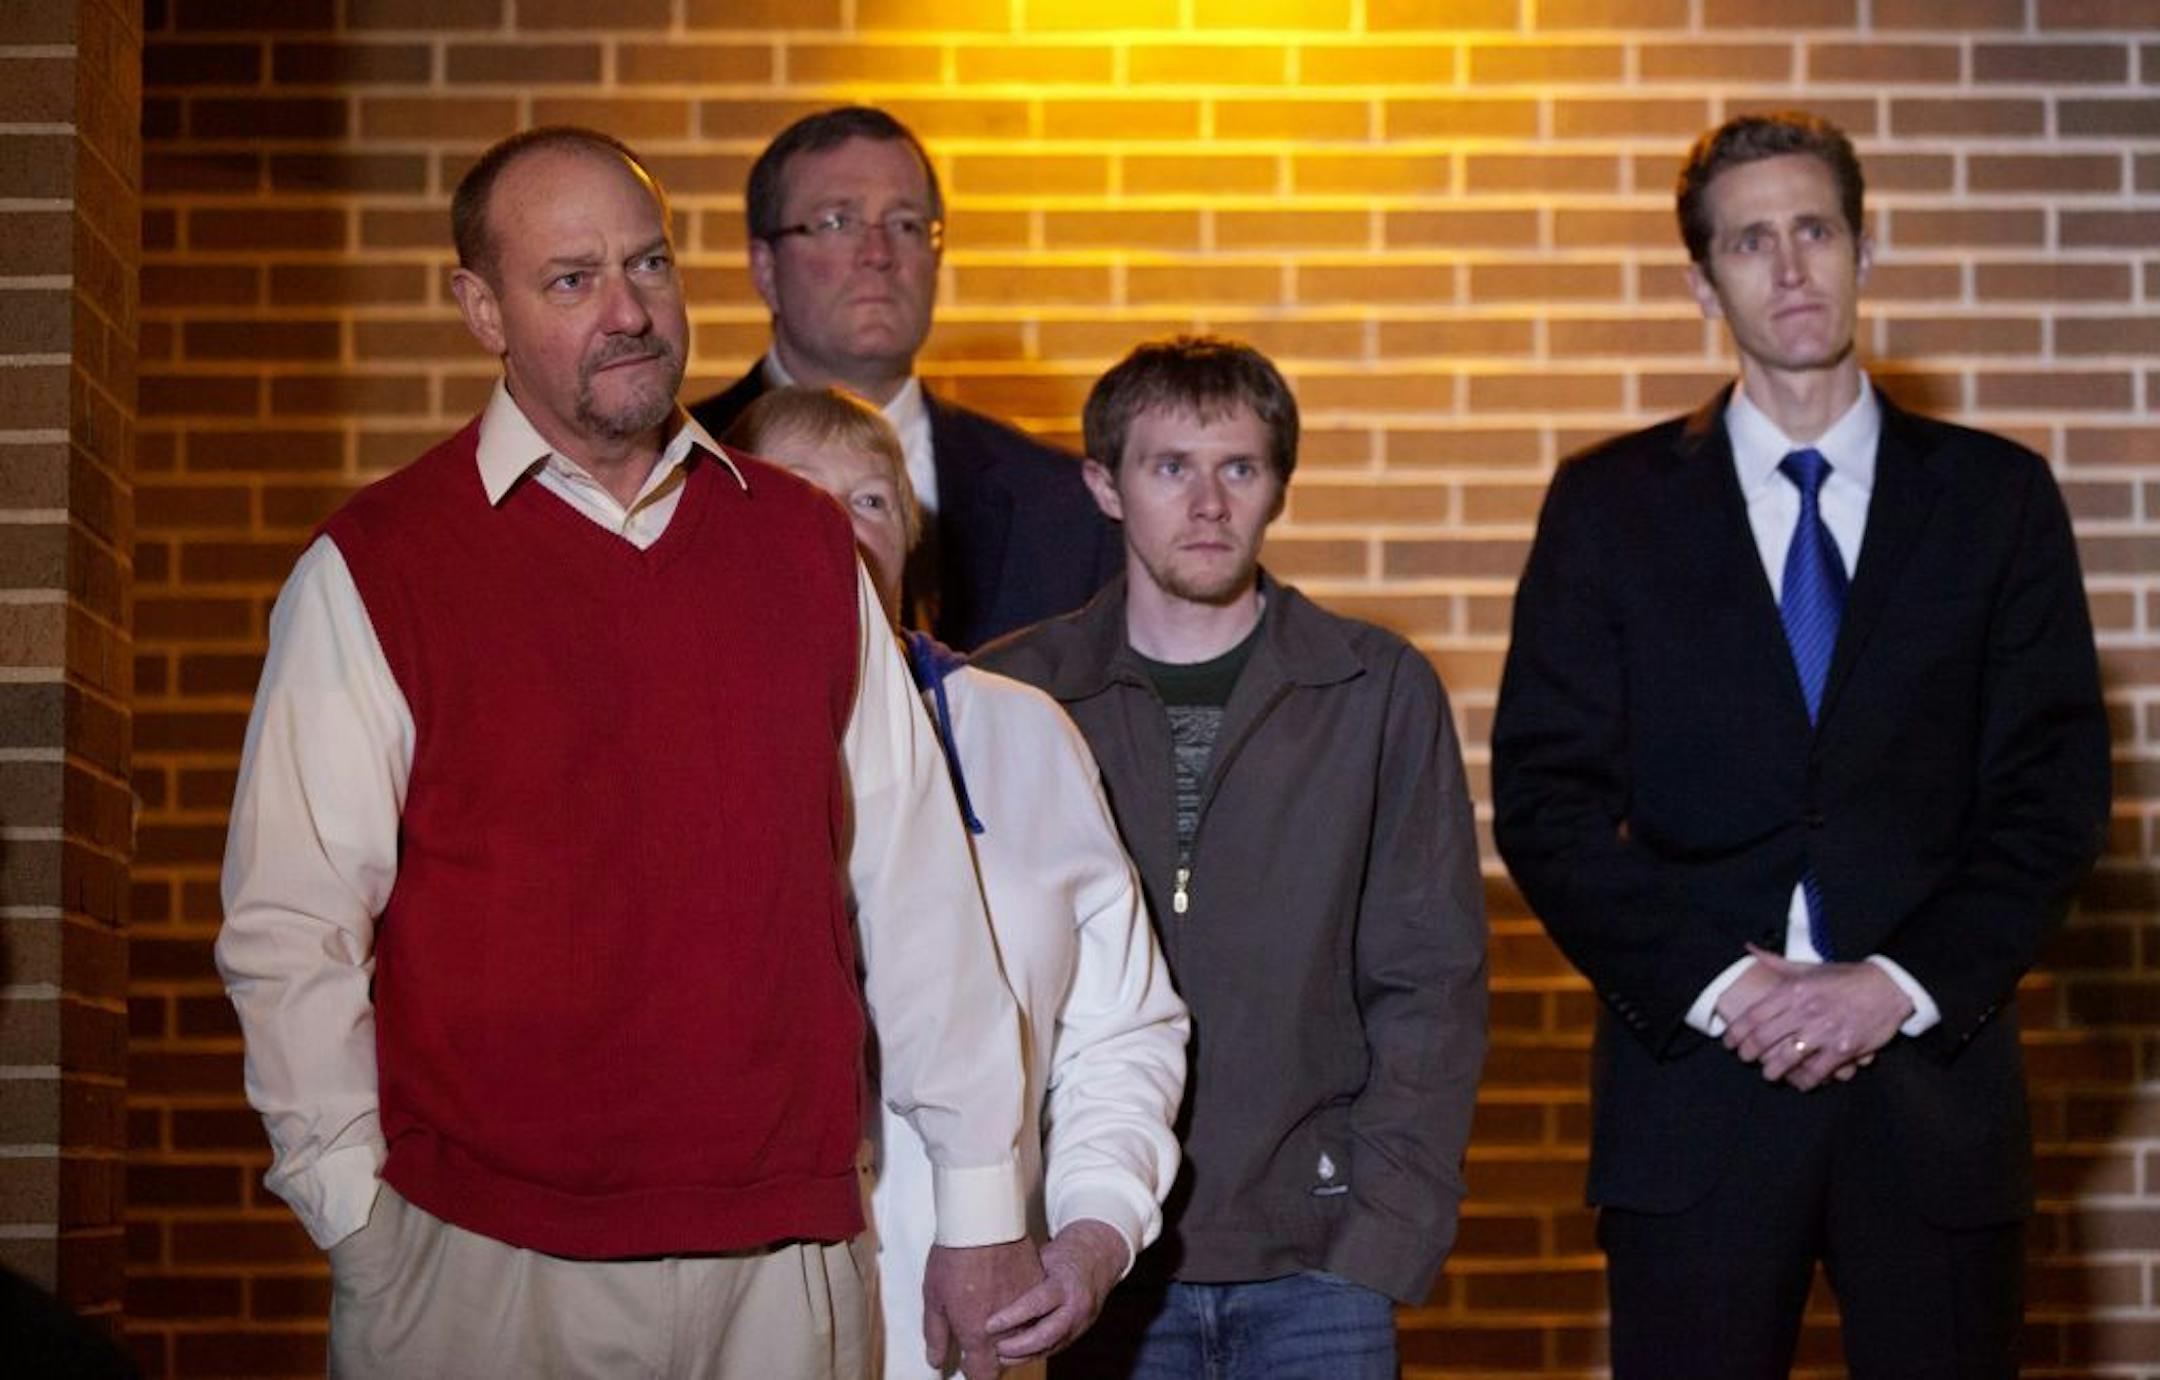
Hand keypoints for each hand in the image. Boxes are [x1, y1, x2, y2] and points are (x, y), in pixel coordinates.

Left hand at [924, 1238, 1044, 1379]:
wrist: (982, 1221)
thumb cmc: (954, 1256)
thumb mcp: (933, 1298)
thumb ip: (936, 1335)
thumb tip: (936, 1361)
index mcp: (977, 1335)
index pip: (983, 1374)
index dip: (975, 1373)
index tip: (969, 1364)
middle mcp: (1006, 1328)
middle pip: (1005, 1359)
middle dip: (993, 1356)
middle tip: (980, 1337)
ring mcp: (1025, 1307)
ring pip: (1023, 1334)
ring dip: (1011, 1333)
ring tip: (994, 1314)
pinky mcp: (1037, 1285)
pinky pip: (1034, 1307)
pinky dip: (1023, 1308)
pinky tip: (1008, 1292)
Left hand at [986, 1219, 1128, 1362]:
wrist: (1099, 1259)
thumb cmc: (1065, 1255)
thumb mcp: (1045, 1256)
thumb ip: (1024, 1275)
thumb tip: (989, 1285)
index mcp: (1066, 1283)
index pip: (1037, 1303)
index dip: (1012, 1317)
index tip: (989, 1325)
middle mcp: (1076, 1306)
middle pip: (1047, 1334)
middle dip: (1018, 1346)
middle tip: (994, 1347)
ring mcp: (1080, 1323)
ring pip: (1050, 1346)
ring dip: (1023, 1356)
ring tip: (999, 1356)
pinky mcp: (1077, 1333)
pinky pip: (1054, 1348)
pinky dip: (1033, 1354)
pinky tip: (1014, 1356)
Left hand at [1722, 946, 1912, 1090]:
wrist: (1888, 987)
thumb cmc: (1845, 978)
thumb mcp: (1809, 967)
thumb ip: (1776, 962)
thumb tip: (1749, 948)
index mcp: (1794, 990)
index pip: (1753, 1016)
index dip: (1736, 1033)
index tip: (1729, 1042)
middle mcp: (1805, 1011)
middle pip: (1763, 1039)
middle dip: (1748, 1053)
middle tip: (1744, 1058)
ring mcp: (1824, 1031)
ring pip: (1786, 1059)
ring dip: (1772, 1071)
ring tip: (1768, 1074)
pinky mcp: (1843, 1049)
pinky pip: (1816, 1072)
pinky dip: (1805, 1080)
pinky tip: (1799, 1081)